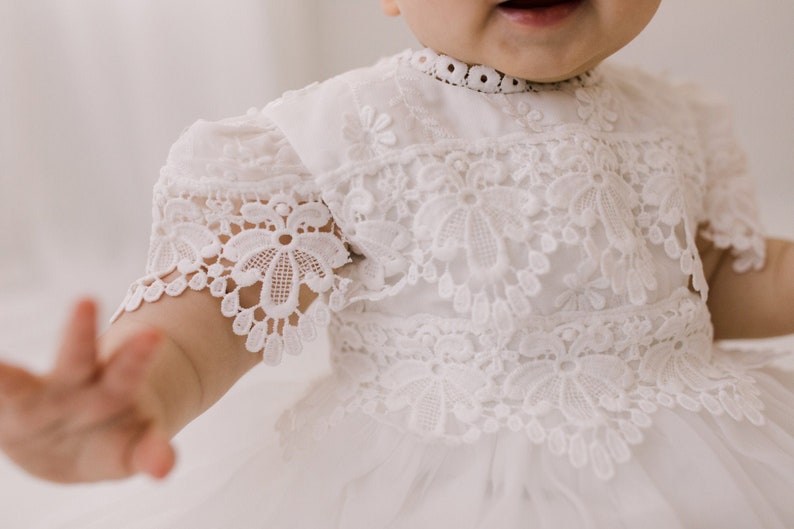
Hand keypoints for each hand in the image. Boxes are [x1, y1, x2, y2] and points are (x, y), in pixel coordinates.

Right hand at [0, 299, 175, 482]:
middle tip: (84, 301)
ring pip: (13, 383)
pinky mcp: (4, 412)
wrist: (70, 446)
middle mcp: (72, 387)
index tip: (152, 333)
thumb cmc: (108, 441)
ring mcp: (32, 397)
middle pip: (77, 357)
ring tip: (10, 350)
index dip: (138, 355)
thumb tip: (165, 468)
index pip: (126, 370)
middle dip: (80, 332)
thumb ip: (148, 452)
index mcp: (111, 389)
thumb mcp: (129, 452)